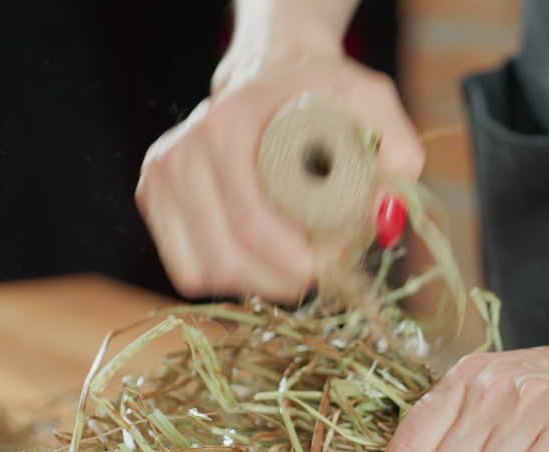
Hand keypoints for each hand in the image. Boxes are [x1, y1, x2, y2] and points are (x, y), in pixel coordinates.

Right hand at [136, 44, 422, 301]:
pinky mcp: (152, 196)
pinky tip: (257, 259)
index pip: (254, 225)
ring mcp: (159, 175)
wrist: (271, 71)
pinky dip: (227, 277)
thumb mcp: (370, 103)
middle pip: (228, 259)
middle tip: (320, 271)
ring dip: (256, 284)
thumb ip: (396, 151)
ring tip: (292, 265)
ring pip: (205, 272)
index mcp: (227, 127)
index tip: (337, 260)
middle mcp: (181, 151)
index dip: (299, 262)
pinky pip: (187, 270)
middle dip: (283, 281)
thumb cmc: (322, 92)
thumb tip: (388, 216)